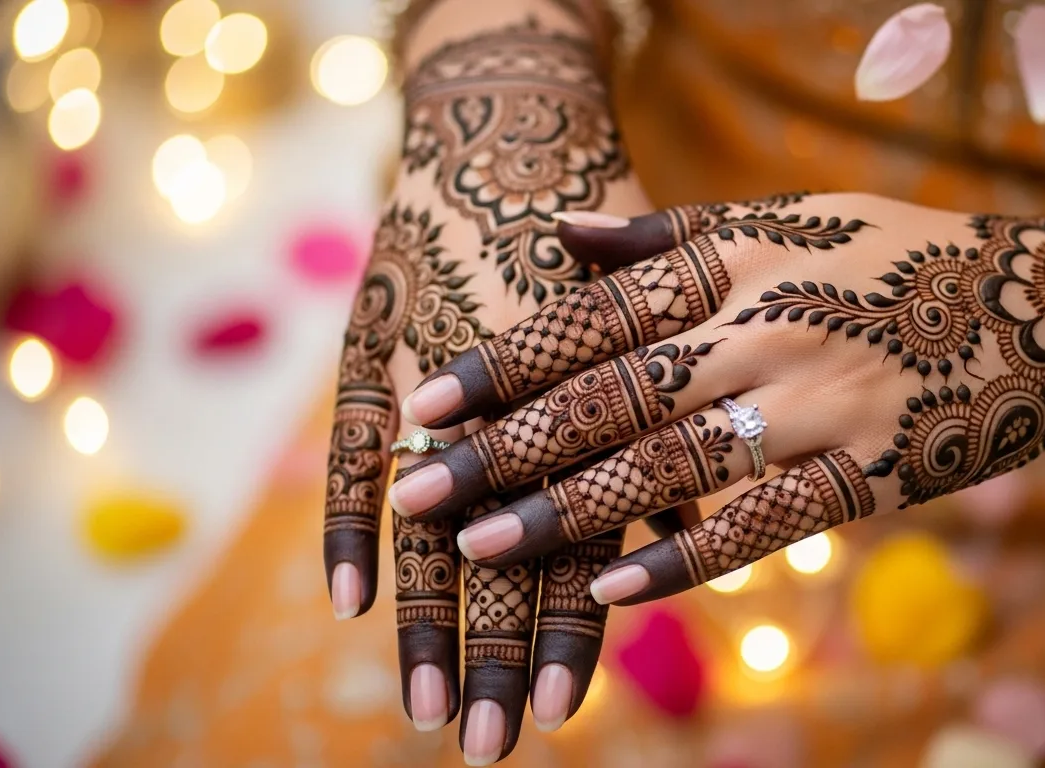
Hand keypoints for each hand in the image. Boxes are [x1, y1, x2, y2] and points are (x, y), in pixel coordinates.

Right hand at [322, 11, 659, 763]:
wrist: (507, 134)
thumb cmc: (601, 247)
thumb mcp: (652, 323)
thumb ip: (664, 427)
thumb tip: (697, 533)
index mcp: (588, 401)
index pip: (573, 540)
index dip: (561, 629)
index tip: (556, 718)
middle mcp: (510, 401)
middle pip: (497, 548)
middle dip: (488, 652)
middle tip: (482, 744)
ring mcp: (431, 382)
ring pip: (424, 520)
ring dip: (422, 620)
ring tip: (421, 709)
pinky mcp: (372, 356)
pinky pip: (349, 454)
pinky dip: (348, 528)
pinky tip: (349, 606)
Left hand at [389, 192, 1044, 606]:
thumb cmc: (895, 256)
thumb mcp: (783, 218)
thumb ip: (667, 236)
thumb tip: (557, 235)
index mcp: (734, 261)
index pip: (593, 317)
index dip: (502, 362)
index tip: (420, 403)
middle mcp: (764, 328)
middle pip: (611, 397)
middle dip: (504, 449)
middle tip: (415, 493)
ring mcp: (817, 405)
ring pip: (671, 466)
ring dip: (570, 513)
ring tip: (482, 550)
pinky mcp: (870, 475)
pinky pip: (763, 525)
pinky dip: (685, 560)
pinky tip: (612, 596)